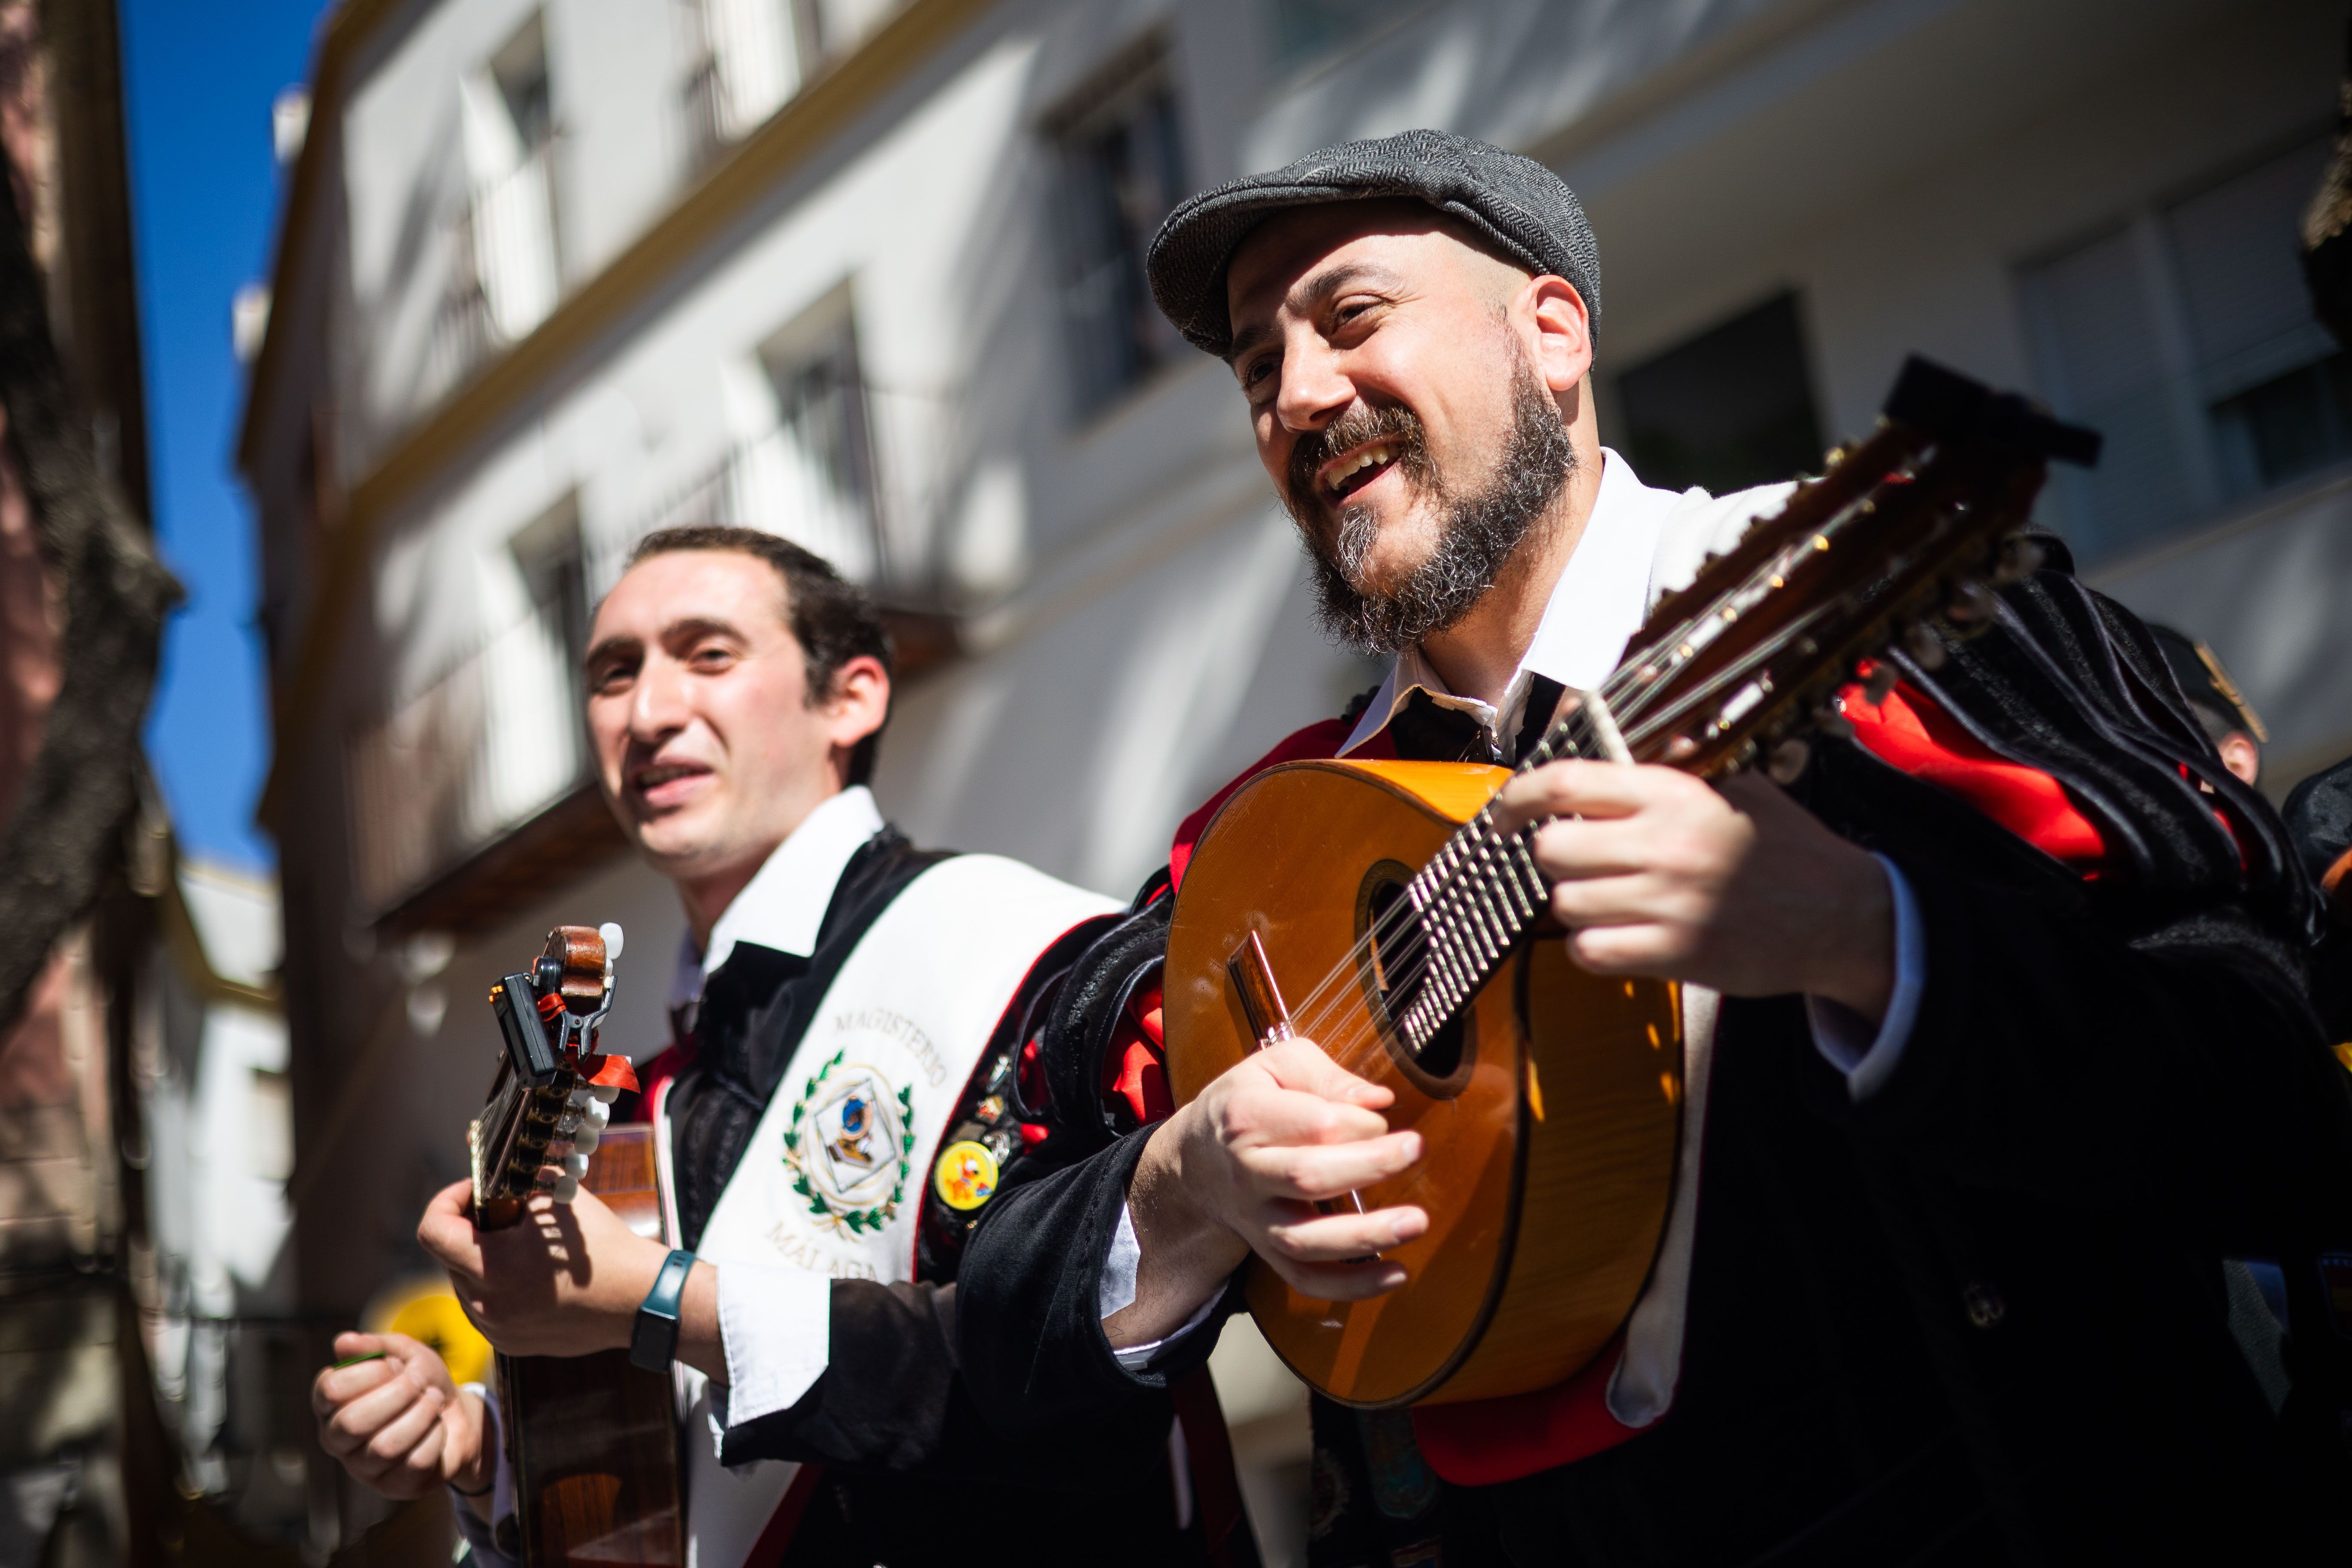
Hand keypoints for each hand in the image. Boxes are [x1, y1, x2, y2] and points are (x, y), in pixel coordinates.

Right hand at [311, 1332, 489, 1503]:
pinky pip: (414, 1463)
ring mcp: (363, 1467)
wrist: (455, 1413)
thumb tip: (342, 1342)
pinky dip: (435, 1436)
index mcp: (331, 1404)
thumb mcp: (404, 1353)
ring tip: (433, 1400)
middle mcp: (338, 1439)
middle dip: (397, 1395)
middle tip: (418, 1383)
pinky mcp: (393, 1486)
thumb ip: (374, 1346)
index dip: (369, 1371)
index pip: (330, 1390)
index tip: (393, 1363)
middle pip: (352, 1423)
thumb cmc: (420, 1381)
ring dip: (420, 1415)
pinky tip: (438, 1426)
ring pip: (385, 1446)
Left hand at [416, 1180, 665, 1358]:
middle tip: (509, 1215)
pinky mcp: (509, 1344)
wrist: (638, 1299)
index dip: (448, 1201)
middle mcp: (485, 1303)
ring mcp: (495, 1329)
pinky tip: (533, 1277)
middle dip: (472, 1229)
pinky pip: (485, 1309)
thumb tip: (476, 1151)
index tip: (476, 1192)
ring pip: (465, 1284)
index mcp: (493, 1265)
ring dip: (483, 1260)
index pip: (432, 1230)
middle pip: (449, 1255)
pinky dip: (498, 1287)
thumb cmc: (600, 1246)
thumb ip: (511, 1176)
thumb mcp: (555, 1198)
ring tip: (525, 1249)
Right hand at [1108, 1039, 1428, 1345]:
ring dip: (1364, 1236)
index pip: (1313, 1122)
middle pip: (1307, 1176)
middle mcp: (1248, 1172)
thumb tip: (1377, 1100)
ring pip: (1306, 1239)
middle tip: (1416, 1149)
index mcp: (1247, 1117)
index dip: (1359, 1119)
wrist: (1194, 1161)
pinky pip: (1305, 1279)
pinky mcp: (1269, 1251)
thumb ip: (1325, 1076)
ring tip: (1416, 1222)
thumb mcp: (1273, 1067)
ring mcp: (1258, 1219)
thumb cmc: (1247, 1104)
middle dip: (1369, 1165)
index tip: (1385, 1115)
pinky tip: (1395, 1274)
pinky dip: (1351, 1285)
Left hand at [1494, 760, 1893, 1018]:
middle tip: (1581, 858)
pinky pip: (1589, 951)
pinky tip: (1618, 934)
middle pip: (1553, 848)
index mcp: (1674, 795)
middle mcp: (1664, 846)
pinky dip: (1591, 945)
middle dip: (1557, 853)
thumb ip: (1674, 772)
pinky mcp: (1674, 955)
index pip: (1568, 782)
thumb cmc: (1783, 847)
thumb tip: (1604, 757)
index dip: (1521, 795)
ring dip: (1575, 902)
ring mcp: (1667, 904)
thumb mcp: (1737, 787)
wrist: (1840, 916)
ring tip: (1609, 897)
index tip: (1504, 811)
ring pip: (1565, 902)